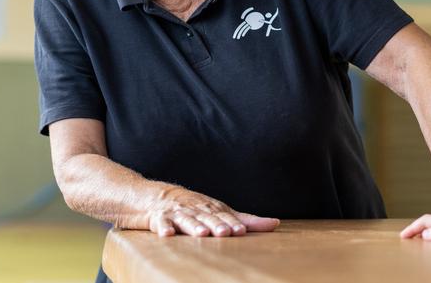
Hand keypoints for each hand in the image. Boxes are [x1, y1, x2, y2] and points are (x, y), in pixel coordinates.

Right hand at [146, 186, 279, 237]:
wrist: (155, 196)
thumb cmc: (195, 207)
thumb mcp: (219, 212)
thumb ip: (246, 220)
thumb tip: (275, 224)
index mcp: (212, 208)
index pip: (224, 217)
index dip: (232, 223)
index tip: (241, 231)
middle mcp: (196, 209)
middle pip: (207, 217)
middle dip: (217, 225)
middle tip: (226, 233)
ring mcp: (177, 213)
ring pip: (187, 220)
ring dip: (194, 226)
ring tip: (202, 234)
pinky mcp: (159, 218)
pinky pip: (161, 223)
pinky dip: (164, 227)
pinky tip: (167, 234)